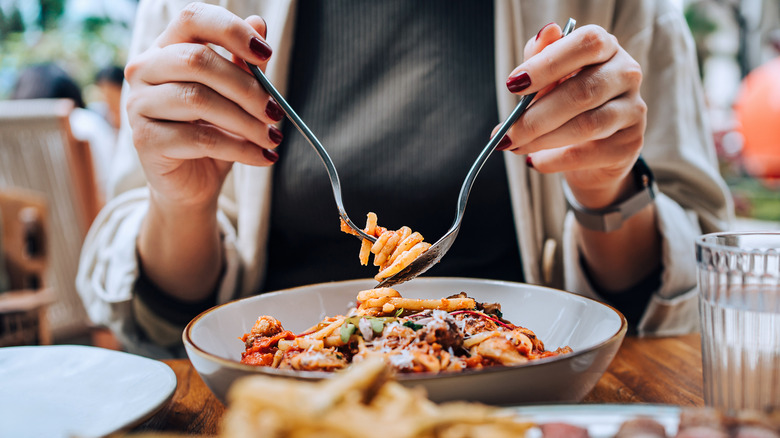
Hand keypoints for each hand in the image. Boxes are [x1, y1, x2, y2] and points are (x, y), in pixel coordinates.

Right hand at [125, 3, 281, 211]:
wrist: (192, 184)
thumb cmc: (213, 133)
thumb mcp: (235, 97)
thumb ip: (244, 64)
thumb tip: (259, 23)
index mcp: (166, 48)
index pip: (192, 18)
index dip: (230, 30)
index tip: (265, 53)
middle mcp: (144, 70)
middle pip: (197, 61)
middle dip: (246, 88)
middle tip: (276, 111)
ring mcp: (139, 104)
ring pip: (198, 100)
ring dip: (246, 121)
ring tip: (272, 138)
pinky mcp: (144, 140)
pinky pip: (199, 138)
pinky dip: (239, 148)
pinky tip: (261, 156)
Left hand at [499, 23, 646, 210]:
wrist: (591, 150)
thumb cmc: (565, 103)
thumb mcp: (549, 79)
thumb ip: (541, 57)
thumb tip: (545, 33)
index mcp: (606, 47)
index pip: (587, 44)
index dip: (548, 64)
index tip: (513, 85)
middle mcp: (627, 74)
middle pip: (583, 91)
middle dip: (536, 116)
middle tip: (506, 133)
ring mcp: (633, 110)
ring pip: (587, 125)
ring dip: (542, 140)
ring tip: (515, 146)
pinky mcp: (630, 145)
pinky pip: (588, 154)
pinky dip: (555, 160)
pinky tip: (535, 161)